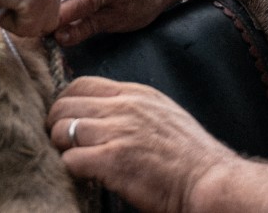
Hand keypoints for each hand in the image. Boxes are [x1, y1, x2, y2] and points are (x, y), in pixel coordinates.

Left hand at [49, 77, 238, 212]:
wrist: (211, 182)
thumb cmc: (192, 157)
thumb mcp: (163, 114)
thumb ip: (133, 108)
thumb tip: (104, 113)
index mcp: (136, 94)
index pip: (82, 85)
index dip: (67, 102)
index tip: (67, 119)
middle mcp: (124, 108)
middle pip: (65, 105)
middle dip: (56, 124)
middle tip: (61, 142)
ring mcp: (118, 133)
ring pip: (62, 130)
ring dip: (61, 147)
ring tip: (74, 159)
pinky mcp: (113, 161)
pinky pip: (71, 159)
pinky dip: (72, 169)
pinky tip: (85, 175)